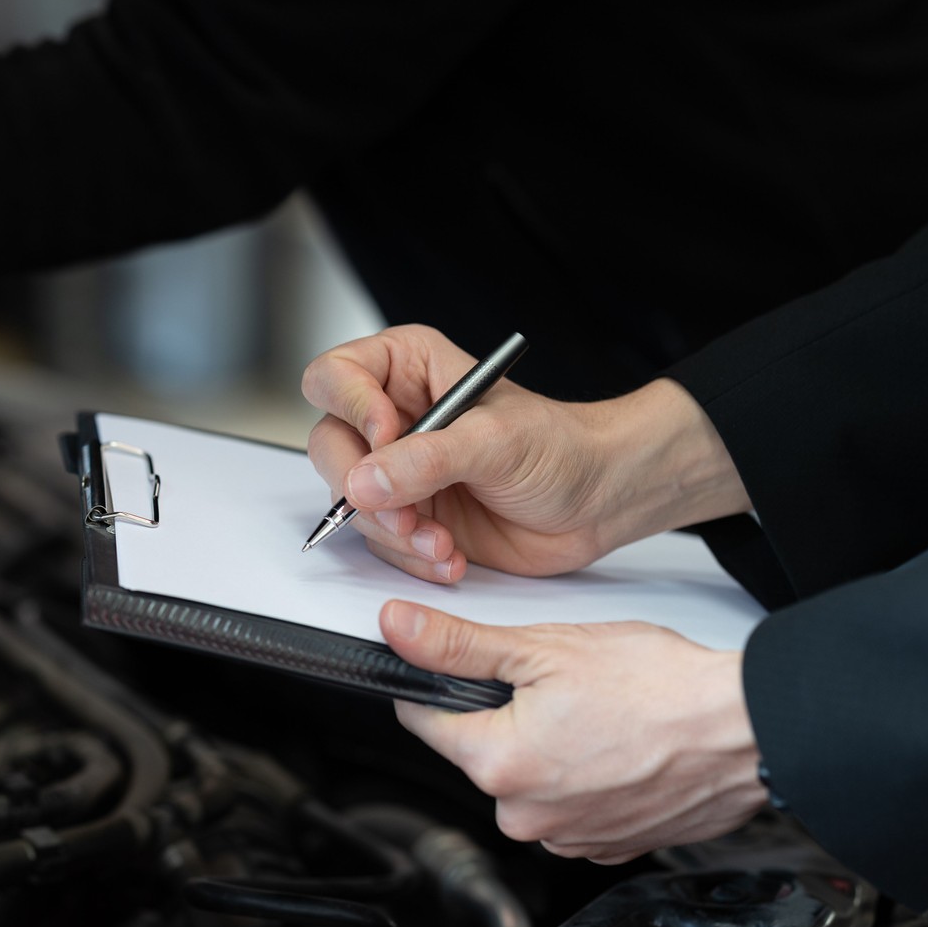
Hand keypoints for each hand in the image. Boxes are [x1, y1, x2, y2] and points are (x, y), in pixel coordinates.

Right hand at [303, 325, 748, 583]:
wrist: (598, 502)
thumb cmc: (561, 448)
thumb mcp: (495, 442)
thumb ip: (425, 459)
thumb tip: (362, 481)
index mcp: (405, 370)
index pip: (334, 378)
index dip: (351, 410)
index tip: (387, 440)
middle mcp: (391, 417)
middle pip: (329, 446)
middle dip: (365, 489)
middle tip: (406, 514)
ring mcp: (395, 471)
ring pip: (350, 502)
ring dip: (394, 533)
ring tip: (442, 543)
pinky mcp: (407, 516)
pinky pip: (378, 541)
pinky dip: (411, 556)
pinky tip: (450, 556)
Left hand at [380, 600, 765, 862]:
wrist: (747, 730)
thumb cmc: (662, 688)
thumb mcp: (544, 647)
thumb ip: (457, 644)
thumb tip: (397, 629)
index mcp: (497, 765)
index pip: (423, 721)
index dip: (436, 683)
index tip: (460, 665)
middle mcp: (525, 816)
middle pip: (480, 752)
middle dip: (504, 715)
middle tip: (557, 685)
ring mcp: (569, 837)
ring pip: (527, 781)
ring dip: (547, 749)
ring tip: (597, 716)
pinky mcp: (609, 846)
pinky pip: (572, 807)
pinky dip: (586, 778)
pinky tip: (618, 748)